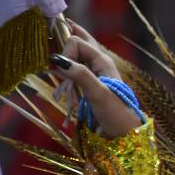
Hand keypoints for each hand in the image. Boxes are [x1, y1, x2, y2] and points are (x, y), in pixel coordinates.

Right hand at [49, 21, 141, 137]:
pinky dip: (65, 73)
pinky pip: (74, 70)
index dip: (65, 52)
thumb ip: (80, 75)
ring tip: (55, 72)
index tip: (62, 71)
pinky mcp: (89, 83)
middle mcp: (99, 63)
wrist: (125, 134)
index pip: (76, 41)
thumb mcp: (98, 94)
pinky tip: (60, 82)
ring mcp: (94, 73)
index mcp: (103, 61)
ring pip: (74, 55)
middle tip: (49, 52)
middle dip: (62, 44)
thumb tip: (57, 59)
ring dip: (63, 62)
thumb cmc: (116, 114)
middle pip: (77, 40)